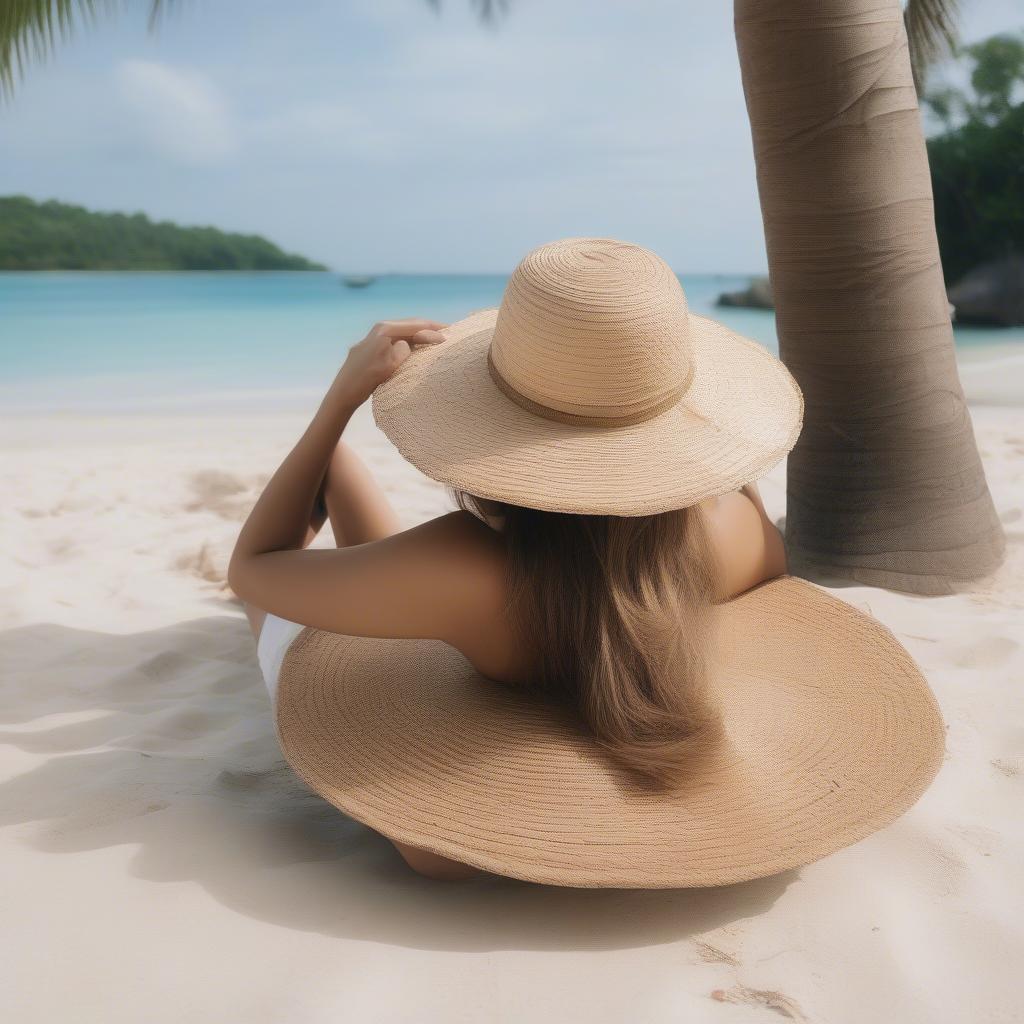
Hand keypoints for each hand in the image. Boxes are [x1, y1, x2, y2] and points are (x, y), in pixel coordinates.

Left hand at [330, 318, 445, 408]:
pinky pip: (397, 341)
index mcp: (384, 330)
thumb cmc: (365, 380)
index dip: (434, 330)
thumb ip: (403, 350)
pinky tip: (417, 349)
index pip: (415, 325)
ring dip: (420, 335)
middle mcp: (379, 330)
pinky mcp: (373, 348)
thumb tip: (409, 344)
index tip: (450, 336)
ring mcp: (375, 338)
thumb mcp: (389, 365)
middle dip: (429, 328)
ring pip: (403, 333)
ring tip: (436, 339)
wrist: (342, 393)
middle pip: (410, 326)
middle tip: (449, 332)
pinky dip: (410, 343)